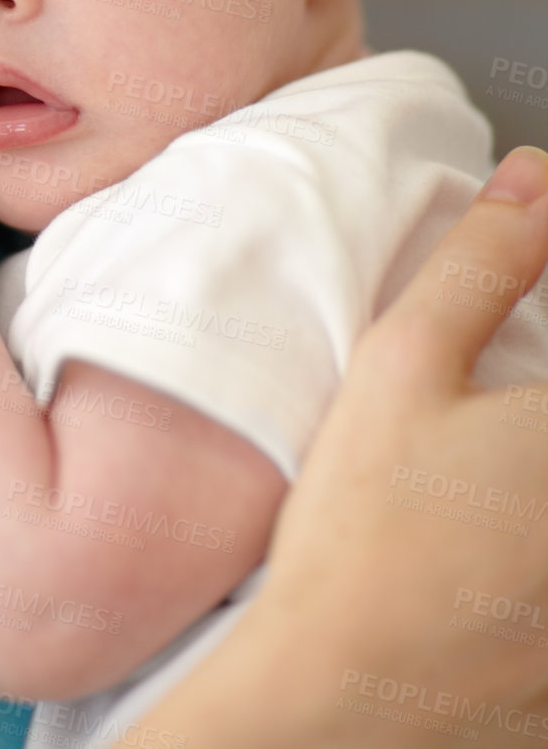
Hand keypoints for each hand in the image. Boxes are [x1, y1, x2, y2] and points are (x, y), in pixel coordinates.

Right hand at [127, 145, 547, 748]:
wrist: (342, 691)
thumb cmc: (365, 532)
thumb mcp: (405, 364)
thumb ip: (484, 261)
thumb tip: (532, 178)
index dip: (545, 296)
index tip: (520, 304)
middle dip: (531, 383)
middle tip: (479, 410)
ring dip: (526, 467)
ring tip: (479, 476)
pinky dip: (529, 548)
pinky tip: (494, 545)